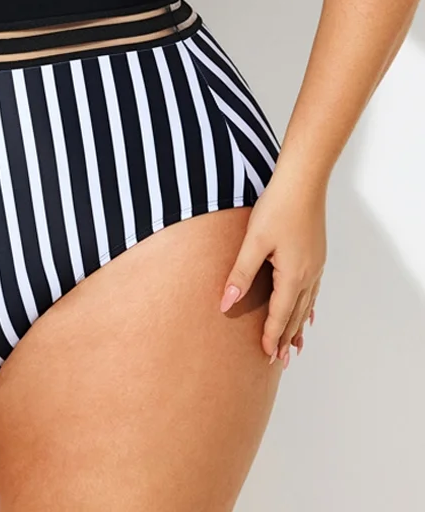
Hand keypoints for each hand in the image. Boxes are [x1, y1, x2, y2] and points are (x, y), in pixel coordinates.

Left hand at [218, 174, 325, 366]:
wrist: (303, 181)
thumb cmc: (278, 207)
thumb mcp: (254, 242)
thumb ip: (240, 274)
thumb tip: (225, 303)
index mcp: (293, 275)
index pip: (280, 314)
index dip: (272, 336)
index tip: (267, 356)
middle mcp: (309, 274)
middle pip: (296, 314)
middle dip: (287, 337)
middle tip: (281, 360)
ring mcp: (315, 264)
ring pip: (307, 303)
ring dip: (299, 325)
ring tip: (295, 344)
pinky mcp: (316, 253)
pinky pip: (313, 289)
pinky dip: (308, 305)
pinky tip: (307, 308)